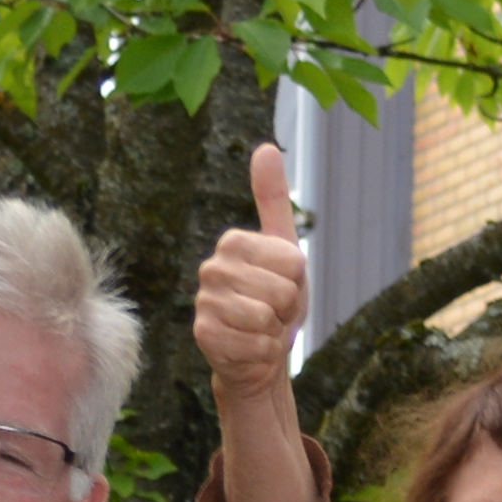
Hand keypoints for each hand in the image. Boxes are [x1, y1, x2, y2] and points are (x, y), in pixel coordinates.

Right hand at [190, 140, 311, 411]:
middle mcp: (213, 267)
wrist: (258, 354)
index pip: (293, 261)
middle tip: (273, 313)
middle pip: (282, 291)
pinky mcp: (204, 335)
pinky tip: (249, 348)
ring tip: (262, 328)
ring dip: (274, 332)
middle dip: (287, 309)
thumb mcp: (285, 250)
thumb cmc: (275, 301)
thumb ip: (274, 200)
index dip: (297, 281)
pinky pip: (256, 344)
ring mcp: (205, 302)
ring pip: (267, 318)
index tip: (283, 285)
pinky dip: (262, 352)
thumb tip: (265, 147)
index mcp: (234, 242)